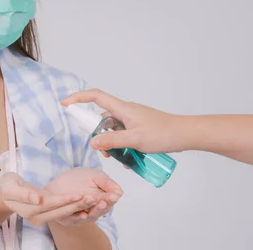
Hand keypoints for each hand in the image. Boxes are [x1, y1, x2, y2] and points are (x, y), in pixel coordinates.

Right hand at [0, 172, 95, 225]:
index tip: (79, 195)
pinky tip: (85, 203)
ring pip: (63, 212)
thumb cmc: (7, 186)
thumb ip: (23, 193)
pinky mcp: (46, 213)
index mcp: (29, 210)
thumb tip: (37, 199)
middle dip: (77, 205)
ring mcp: (42, 217)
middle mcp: (37, 217)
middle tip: (93, 198)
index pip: (51, 205)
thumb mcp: (11, 186)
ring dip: (78, 207)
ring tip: (93, 199)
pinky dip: (73, 208)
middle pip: (60, 211)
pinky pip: (62, 211)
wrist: (4, 193)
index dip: (65, 200)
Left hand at [45, 168, 122, 225]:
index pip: (109, 202)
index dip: (111, 199)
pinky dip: (79, 216)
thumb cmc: (75, 181)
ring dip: (91, 208)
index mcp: (101, 201)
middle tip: (104, 201)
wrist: (54, 188)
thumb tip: (120, 191)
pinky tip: (83, 214)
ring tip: (92, 200)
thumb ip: (106, 182)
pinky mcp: (69, 219)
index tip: (114, 196)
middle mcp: (93, 211)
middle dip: (102, 205)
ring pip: (89, 215)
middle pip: (100, 210)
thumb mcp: (92, 176)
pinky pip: (74, 219)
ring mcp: (81, 217)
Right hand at [62, 89, 183, 153]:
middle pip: (102, 117)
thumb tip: (92, 142)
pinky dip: (120, 142)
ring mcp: (133, 118)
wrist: (186, 134)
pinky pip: (123, 132)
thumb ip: (112, 142)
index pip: (95, 96)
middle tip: (102, 151)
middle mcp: (126, 110)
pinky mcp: (140, 125)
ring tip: (117, 157)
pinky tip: (128, 157)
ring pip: (113, 127)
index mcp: (122, 108)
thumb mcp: (135, 140)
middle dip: (98, 133)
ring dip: (110, 141)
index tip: (66, 104)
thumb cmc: (163, 134)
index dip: (78, 98)